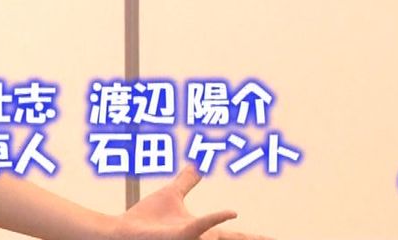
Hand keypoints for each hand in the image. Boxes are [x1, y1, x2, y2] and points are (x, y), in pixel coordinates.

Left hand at [111, 165, 272, 239]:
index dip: (254, 236)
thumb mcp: (171, 195)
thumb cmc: (144, 218)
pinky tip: (232, 212)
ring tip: (267, 238)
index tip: (275, 238)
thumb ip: (186, 182)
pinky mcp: (177, 236)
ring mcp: (190, 237)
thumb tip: (196, 165)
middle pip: (234, 239)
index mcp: (202, 229)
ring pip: (222, 237)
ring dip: (243, 238)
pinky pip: (199, 227)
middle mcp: (200, 236)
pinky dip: (214, 219)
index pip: (234, 234)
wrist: (122, 231)